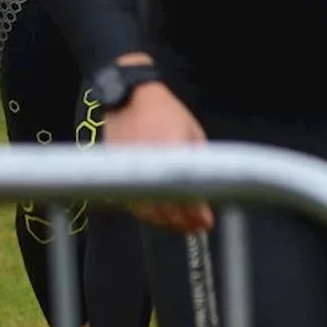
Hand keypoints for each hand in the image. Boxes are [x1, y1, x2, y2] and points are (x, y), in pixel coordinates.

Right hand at [104, 74, 213, 233]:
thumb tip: (207, 187)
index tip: (207, 221)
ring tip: (185, 226)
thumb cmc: (166, 112)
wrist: (129, 99)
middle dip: (184, 221)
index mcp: (171, 153)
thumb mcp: (192, 133)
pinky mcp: (119, 175)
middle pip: (166, 207)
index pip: (185, 193)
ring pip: (149, 211)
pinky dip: (150, 214)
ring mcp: (130, 172)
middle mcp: (148, 166)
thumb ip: (198, 161)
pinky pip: (134, 203)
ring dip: (168, 222)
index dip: (196, 212)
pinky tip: (163, 217)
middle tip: (199, 227)